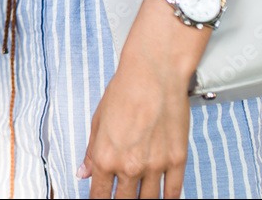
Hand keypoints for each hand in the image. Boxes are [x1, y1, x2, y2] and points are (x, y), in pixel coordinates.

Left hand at [81, 0, 195, 198]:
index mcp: (106, 157)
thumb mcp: (98, 121)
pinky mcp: (177, 160)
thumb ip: (91, 151)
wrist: (153, 74)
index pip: (100, 195)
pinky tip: (163, 199)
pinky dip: (168, 199)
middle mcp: (130, 166)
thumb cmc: (124, 91)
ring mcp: (155, 166)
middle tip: (121, 197)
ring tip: (139, 196)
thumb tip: (83, 172)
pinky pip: (173, 192)